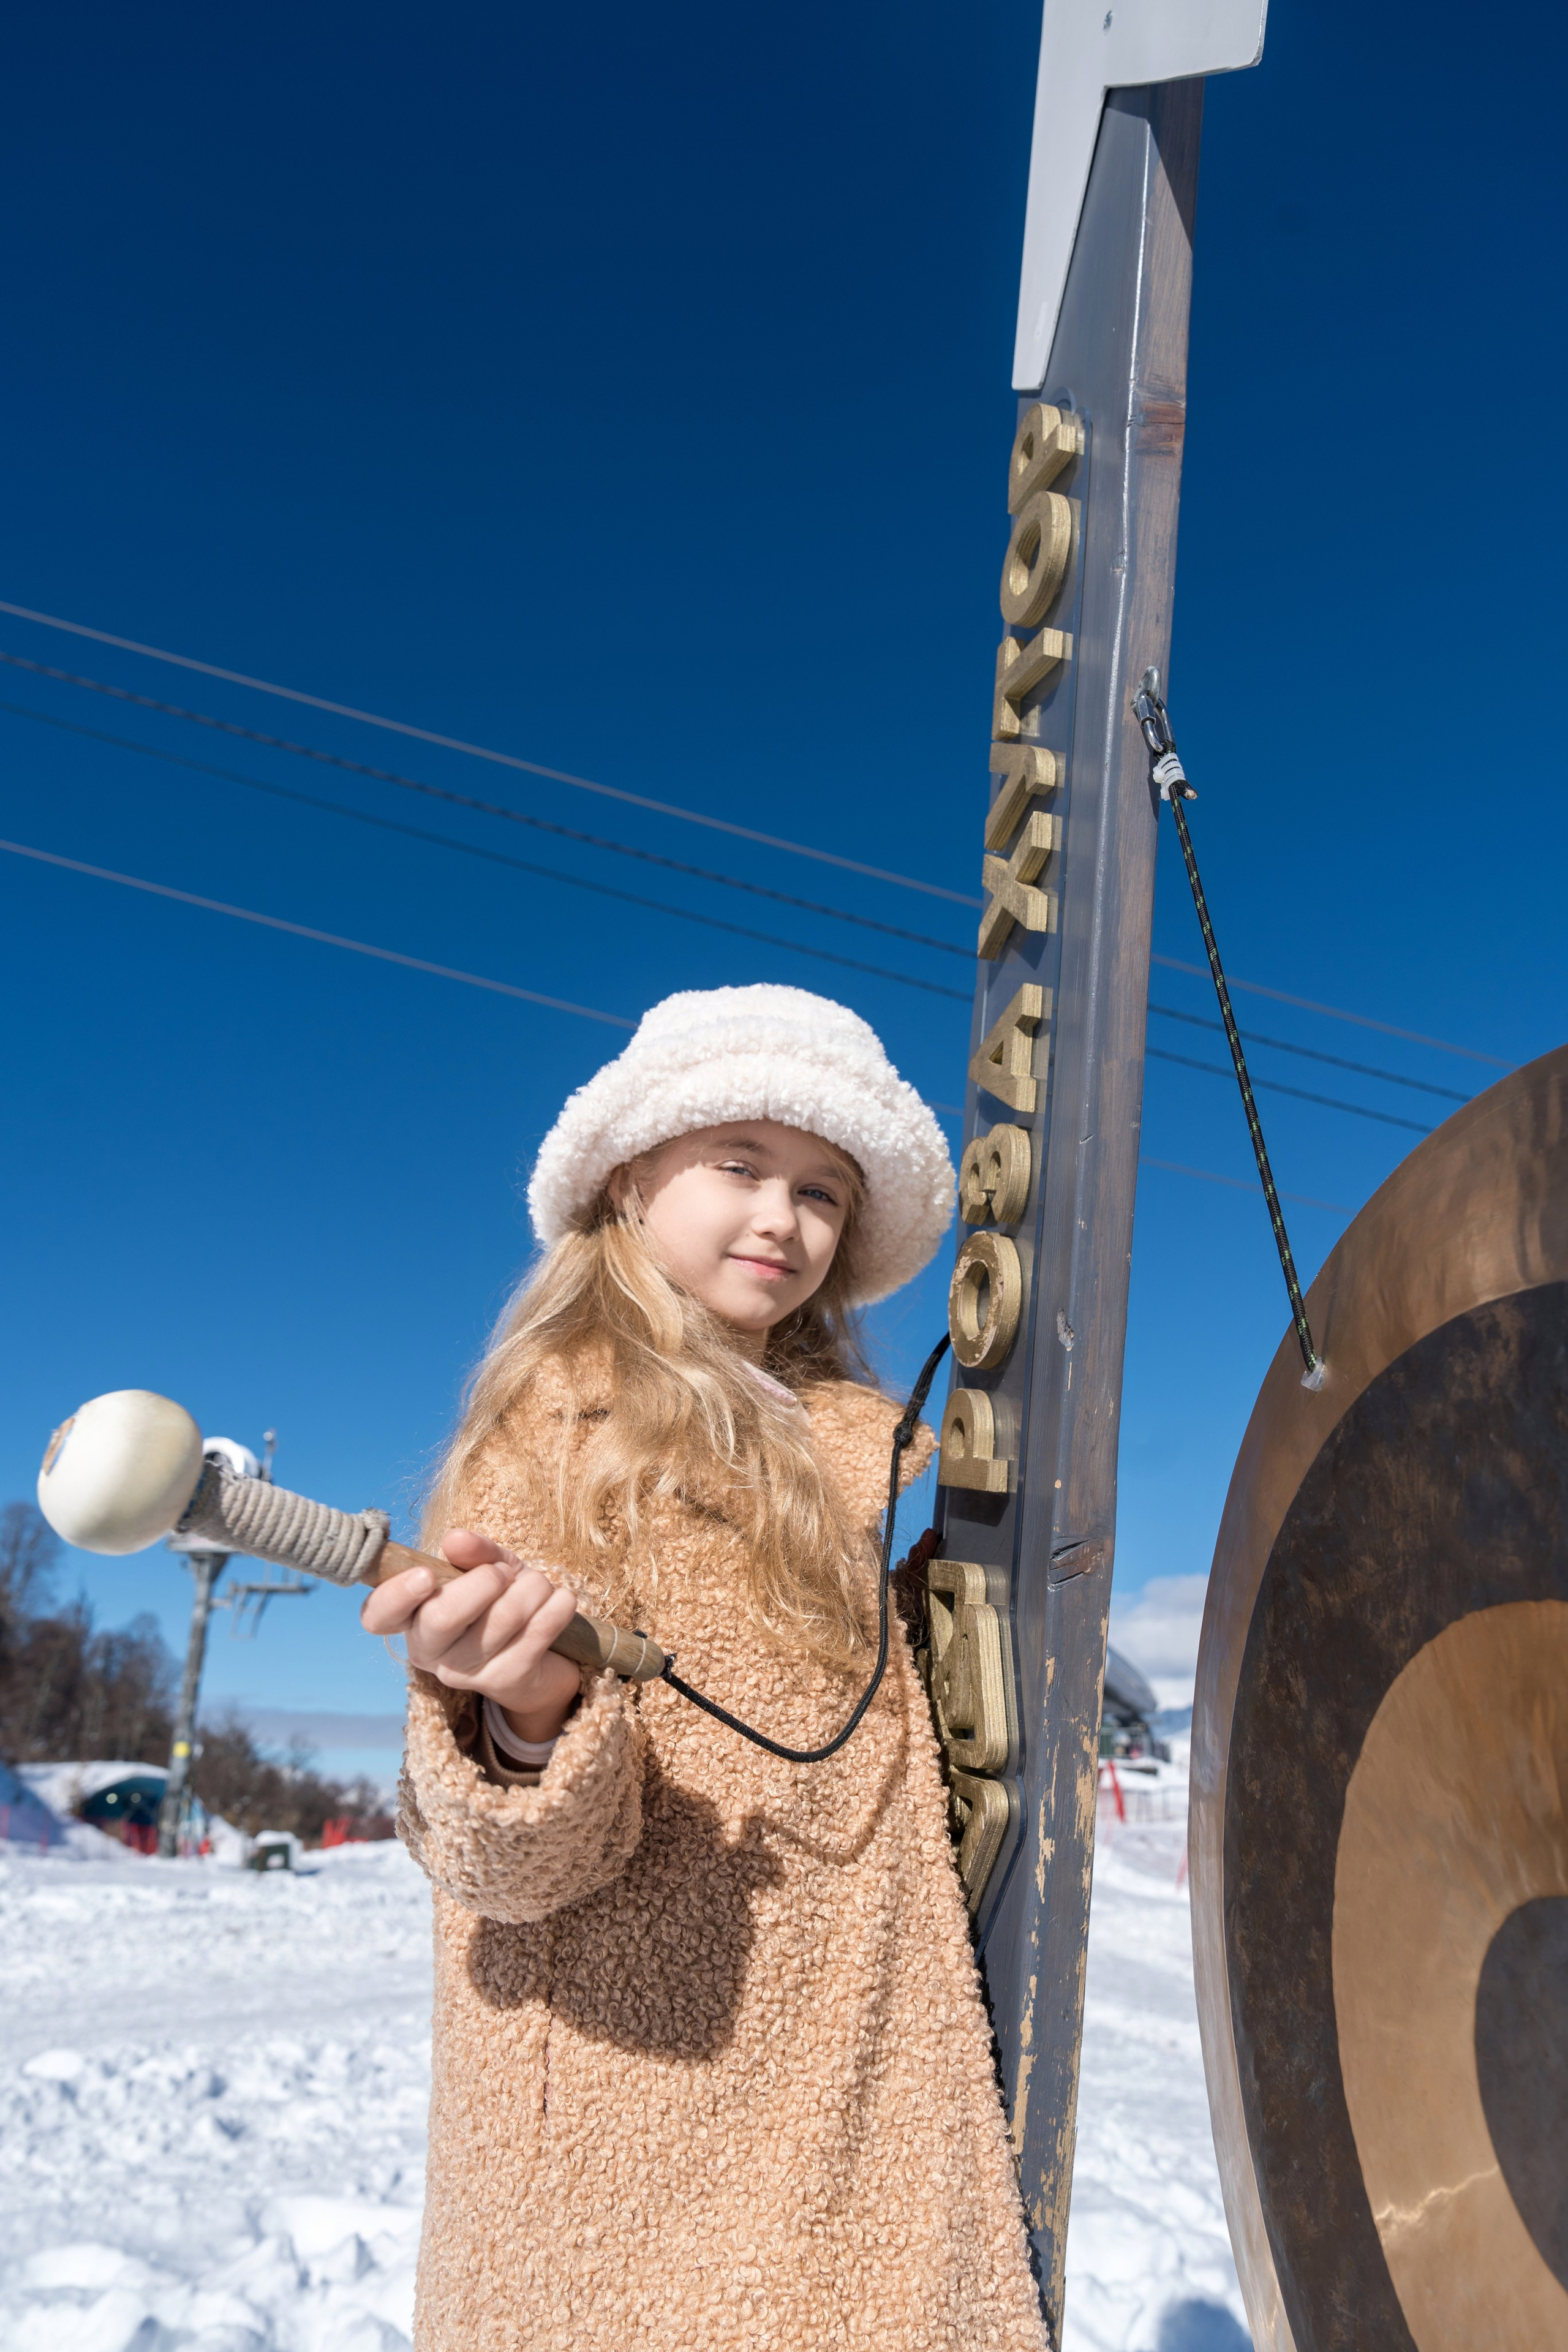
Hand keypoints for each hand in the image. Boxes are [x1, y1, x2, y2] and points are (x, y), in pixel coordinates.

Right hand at [360, 1528, 583, 1741]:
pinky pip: (536, 1634)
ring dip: (532, 1588)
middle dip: (482, 1582)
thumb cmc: (505, 1602)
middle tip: (503, 1574)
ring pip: (500, 1620)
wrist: (545, 1657)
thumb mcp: (489, 1569)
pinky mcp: (506, 1682)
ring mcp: (465, 1672)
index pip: (378, 1615)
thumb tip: (455, 1539)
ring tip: (539, 1585)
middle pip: (440, 1618)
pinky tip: (562, 1600)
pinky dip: (557, 1606)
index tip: (426, 1575)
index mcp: (413, 1618)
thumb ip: (473, 1553)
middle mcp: (430, 1650)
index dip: (395, 1595)